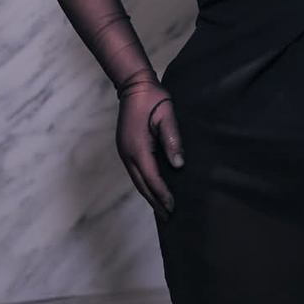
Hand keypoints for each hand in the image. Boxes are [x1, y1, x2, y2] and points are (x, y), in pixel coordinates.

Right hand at [116, 80, 184, 219]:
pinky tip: (153, 190)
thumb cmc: (153, 98)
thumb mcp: (167, 116)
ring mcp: (125, 151)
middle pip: (142, 185)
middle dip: (155, 202)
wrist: (134, 85)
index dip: (163, 194)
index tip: (173, 206)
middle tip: (168, 217)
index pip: (151, 178)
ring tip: (162, 210)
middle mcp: (128, 153)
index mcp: (137, 148)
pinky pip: (136, 172)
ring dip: (149, 195)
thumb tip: (178, 165)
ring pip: (137, 180)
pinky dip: (145, 184)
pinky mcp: (126, 148)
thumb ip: (172, 140)